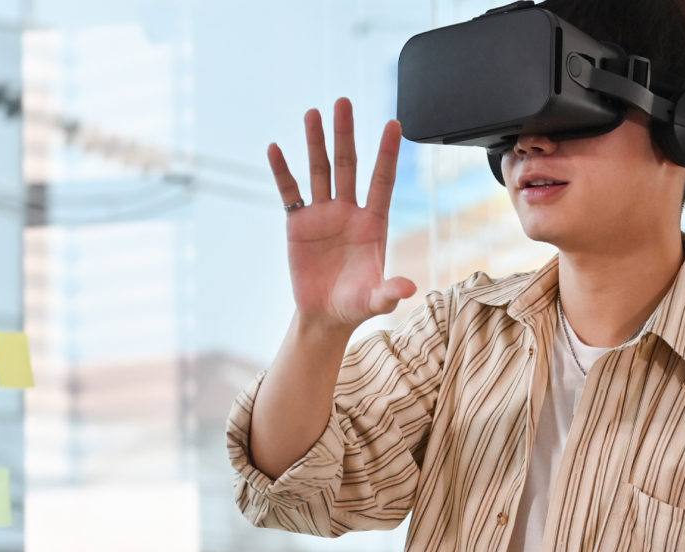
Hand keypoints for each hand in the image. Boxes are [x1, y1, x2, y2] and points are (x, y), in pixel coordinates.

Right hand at [265, 98, 417, 332]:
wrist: (324, 316)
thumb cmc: (355, 306)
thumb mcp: (374, 302)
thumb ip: (389, 293)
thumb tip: (409, 289)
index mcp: (373, 223)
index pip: (382, 181)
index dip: (387, 153)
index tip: (394, 123)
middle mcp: (349, 211)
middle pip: (348, 165)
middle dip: (346, 134)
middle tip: (343, 102)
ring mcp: (323, 214)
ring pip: (320, 170)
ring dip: (316, 142)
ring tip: (313, 113)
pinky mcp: (298, 223)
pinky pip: (290, 192)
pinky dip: (282, 171)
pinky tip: (276, 149)